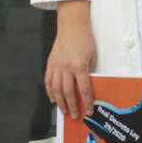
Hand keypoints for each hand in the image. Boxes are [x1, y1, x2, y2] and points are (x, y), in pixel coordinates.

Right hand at [45, 1, 96, 118]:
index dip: (86, 102)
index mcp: (80, 66)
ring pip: (56, 89)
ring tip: (64, 111)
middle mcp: (66, 68)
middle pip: (68, 92)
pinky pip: (48, 81)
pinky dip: (50, 92)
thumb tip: (86, 86)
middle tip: (74, 116)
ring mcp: (56, 66)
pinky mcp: (50, 63)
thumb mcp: (93, 56)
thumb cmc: (86, 40)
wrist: (72, 26)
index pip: (83, 89)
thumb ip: (89, 71)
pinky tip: (53, 99)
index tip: (89, 112)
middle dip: (72, 106)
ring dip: (60, 102)